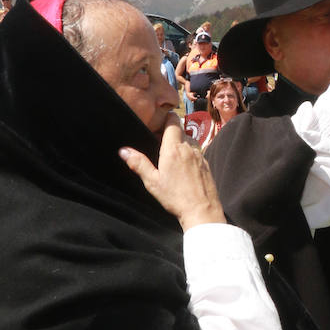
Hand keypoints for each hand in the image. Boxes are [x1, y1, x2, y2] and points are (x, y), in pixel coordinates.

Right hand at [119, 113, 225, 230]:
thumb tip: (124, 151)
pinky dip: (190, 156)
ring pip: (189, 142)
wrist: (201, 211)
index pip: (173, 121)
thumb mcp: (152, 182)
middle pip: (180, 131)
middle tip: (160, 145)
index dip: (167, 119)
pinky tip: (184, 170)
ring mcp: (200, 156)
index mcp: (173, 149)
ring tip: (172, 159)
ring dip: (181, 145)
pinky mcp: (206, 164)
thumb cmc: (175, 197)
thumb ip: (139, 163)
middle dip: (171, 134)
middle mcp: (189, 148)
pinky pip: (197, 153)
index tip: (159, 125)